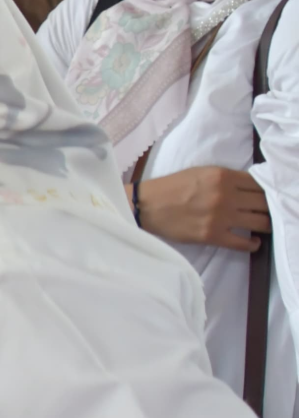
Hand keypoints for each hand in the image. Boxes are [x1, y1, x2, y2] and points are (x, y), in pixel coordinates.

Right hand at [136, 166, 268, 250]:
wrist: (147, 206)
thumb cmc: (172, 187)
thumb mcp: (201, 173)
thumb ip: (226, 178)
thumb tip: (250, 187)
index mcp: (223, 176)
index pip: (259, 184)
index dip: (267, 191)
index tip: (267, 197)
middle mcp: (225, 195)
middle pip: (264, 203)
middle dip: (270, 208)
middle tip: (269, 212)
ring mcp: (220, 217)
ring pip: (260, 222)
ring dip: (266, 225)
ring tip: (264, 226)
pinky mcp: (212, 235)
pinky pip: (243, 243)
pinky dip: (253, 244)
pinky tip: (254, 242)